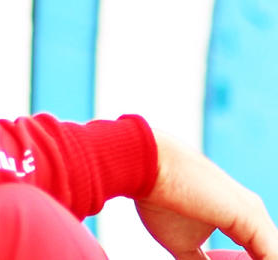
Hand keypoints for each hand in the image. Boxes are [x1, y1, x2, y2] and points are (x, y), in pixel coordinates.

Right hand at [135, 131, 277, 258]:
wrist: (149, 164)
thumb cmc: (158, 198)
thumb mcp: (180, 241)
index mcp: (239, 216)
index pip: (257, 254)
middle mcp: (253, 214)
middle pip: (267, 253)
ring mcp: (254, 215)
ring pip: (270, 254)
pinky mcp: (250, 218)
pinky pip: (270, 257)